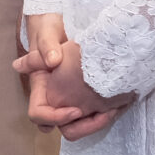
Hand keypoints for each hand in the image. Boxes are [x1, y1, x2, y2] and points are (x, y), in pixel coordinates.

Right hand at [14, 33, 134, 139]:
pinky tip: (117, 104)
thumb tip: (53, 61)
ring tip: (111, 111)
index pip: (38, 114)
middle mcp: (53, 99)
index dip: (55, 117)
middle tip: (100, 115)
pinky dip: (103, 116)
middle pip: (61, 128)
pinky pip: (91, 117)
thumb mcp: (47, 34)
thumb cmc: (51, 31)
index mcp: (41, 88)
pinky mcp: (84, 99)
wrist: (63, 27)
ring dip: (94, 125)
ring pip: (78, 127)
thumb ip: (47, 46)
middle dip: (81, 127)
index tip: (76, 110)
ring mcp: (69, 100)